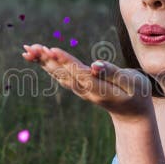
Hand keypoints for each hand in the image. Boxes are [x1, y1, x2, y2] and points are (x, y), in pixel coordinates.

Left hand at [21, 43, 153, 122]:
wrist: (132, 114)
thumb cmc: (137, 94)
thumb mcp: (133, 83)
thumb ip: (113, 73)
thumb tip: (95, 65)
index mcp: (99, 89)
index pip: (79, 73)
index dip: (65, 61)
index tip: (51, 50)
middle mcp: (85, 91)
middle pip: (62, 74)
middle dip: (46, 60)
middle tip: (29, 48)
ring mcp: (80, 90)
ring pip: (58, 75)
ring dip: (42, 62)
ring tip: (28, 50)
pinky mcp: (78, 87)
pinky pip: (60, 75)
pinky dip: (48, 65)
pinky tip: (38, 56)